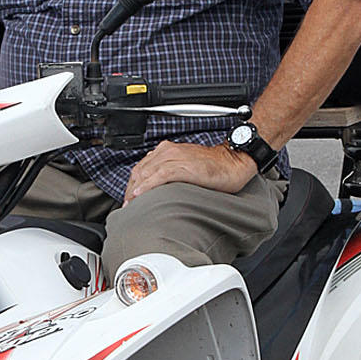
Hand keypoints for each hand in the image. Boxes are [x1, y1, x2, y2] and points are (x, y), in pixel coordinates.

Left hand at [124, 140, 256, 202]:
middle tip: (127, 207)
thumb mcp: (186, 167)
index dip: (132, 185)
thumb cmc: (213, 167)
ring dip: (135, 190)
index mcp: (167, 151)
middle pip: (140, 172)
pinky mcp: (183, 166)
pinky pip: (159, 176)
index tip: (129, 200)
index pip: (141, 168)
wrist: (233, 162)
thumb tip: (157, 189)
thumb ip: (170, 174)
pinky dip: (147, 186)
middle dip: (130, 190)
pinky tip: (141, 195)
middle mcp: (167, 152)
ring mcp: (175, 158)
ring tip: (131, 206)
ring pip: (146, 173)